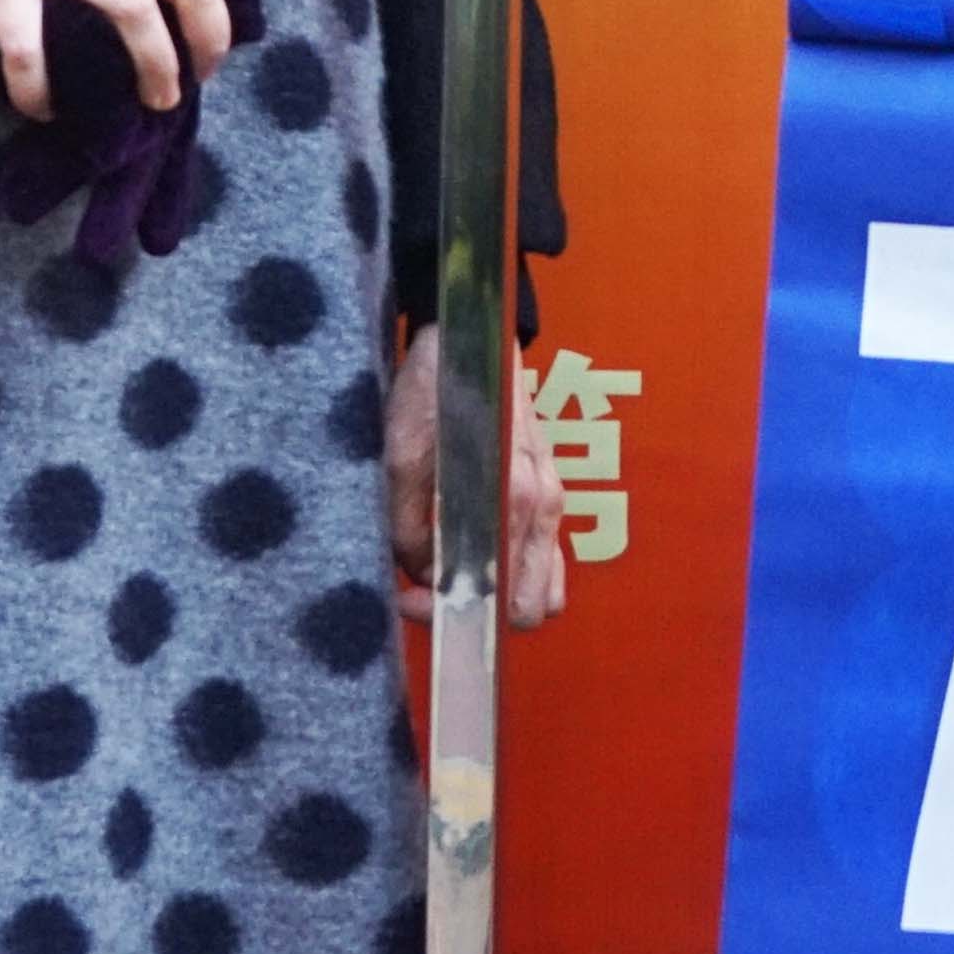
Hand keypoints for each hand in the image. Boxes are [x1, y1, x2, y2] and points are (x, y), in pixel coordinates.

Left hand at [381, 322, 574, 629]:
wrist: (470, 338)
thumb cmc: (434, 395)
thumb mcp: (401, 464)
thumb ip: (410, 532)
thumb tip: (424, 578)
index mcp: (514, 502)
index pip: (500, 600)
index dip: (448, 611)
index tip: (409, 597)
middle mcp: (544, 507)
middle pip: (534, 607)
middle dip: (483, 614)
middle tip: (430, 591)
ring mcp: (553, 498)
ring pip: (544, 584)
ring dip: (501, 594)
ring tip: (450, 576)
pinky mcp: (547, 489)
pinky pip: (542, 554)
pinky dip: (511, 569)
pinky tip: (470, 550)